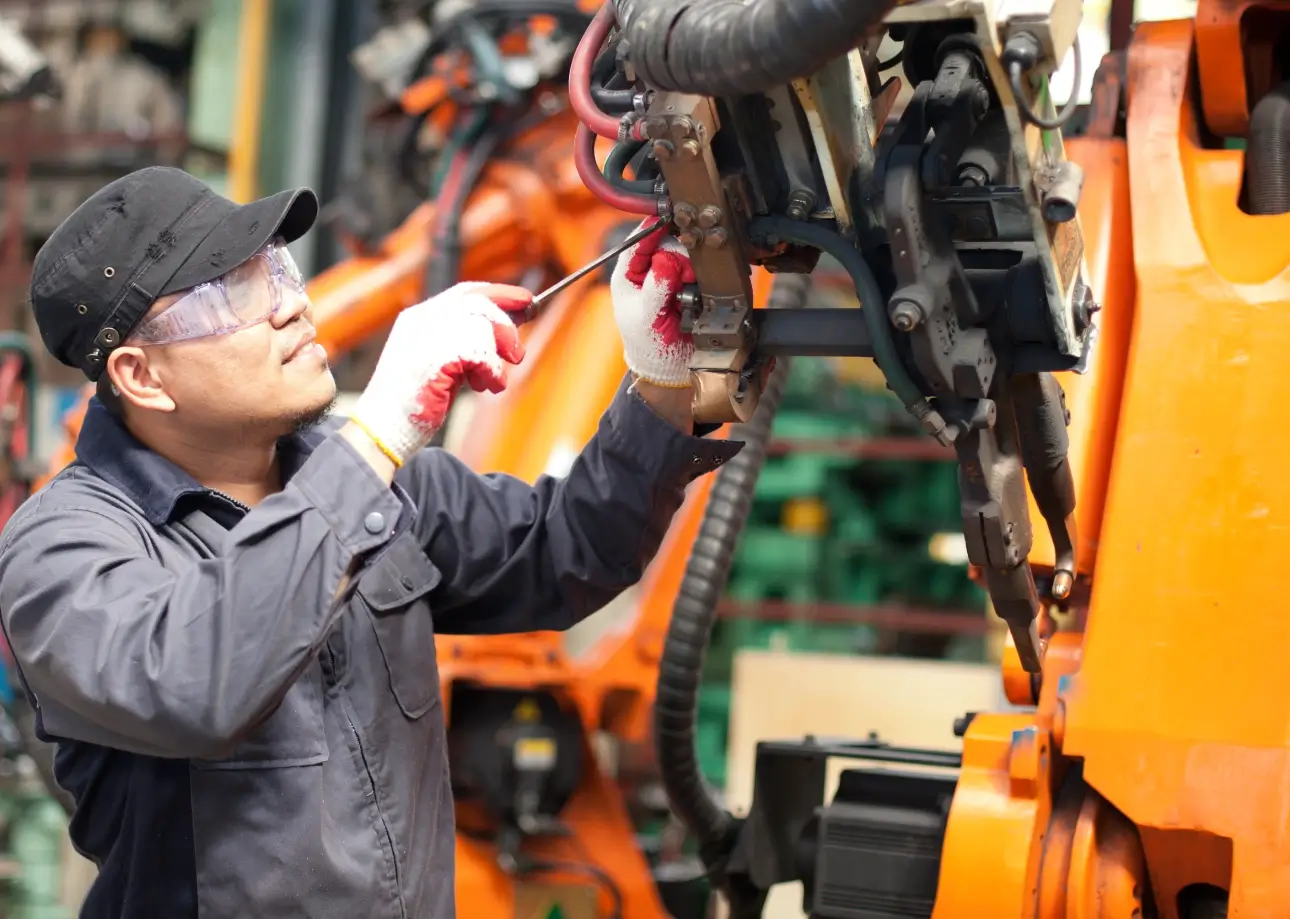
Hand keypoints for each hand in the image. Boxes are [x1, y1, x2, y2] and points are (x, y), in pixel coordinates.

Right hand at [350, 282, 530, 465]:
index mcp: (419, 317)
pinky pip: (482, 356)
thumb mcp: (440, 362)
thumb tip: (507, 329)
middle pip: (479, 305)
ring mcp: (427, 337)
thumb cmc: (413, 401)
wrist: (383, 428)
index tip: (525, 300)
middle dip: (505, 327)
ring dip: (496, 359)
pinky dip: (492, 374)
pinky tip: (486, 388)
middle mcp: (422, 320)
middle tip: (516, 354)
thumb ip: (465, 343)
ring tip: (488, 382)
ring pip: (483, 329)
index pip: (466, 292)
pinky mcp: (438, 359)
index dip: (499, 294)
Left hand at [609, 220, 695, 386]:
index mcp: (628, 275)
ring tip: (688, 288)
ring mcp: (668, 278)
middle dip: (677, 256)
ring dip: (690, 268)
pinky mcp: (687, 286)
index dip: (652, 230)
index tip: (668, 221)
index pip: (637, 243)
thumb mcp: (646, 317)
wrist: (672, 366)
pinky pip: (698, 271)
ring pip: (684, 256)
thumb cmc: (649, 346)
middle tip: (684, 276)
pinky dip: (701, 277)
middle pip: (666, 244)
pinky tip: (698, 290)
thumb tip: (666, 260)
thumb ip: (656, 288)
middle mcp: (648, 272)